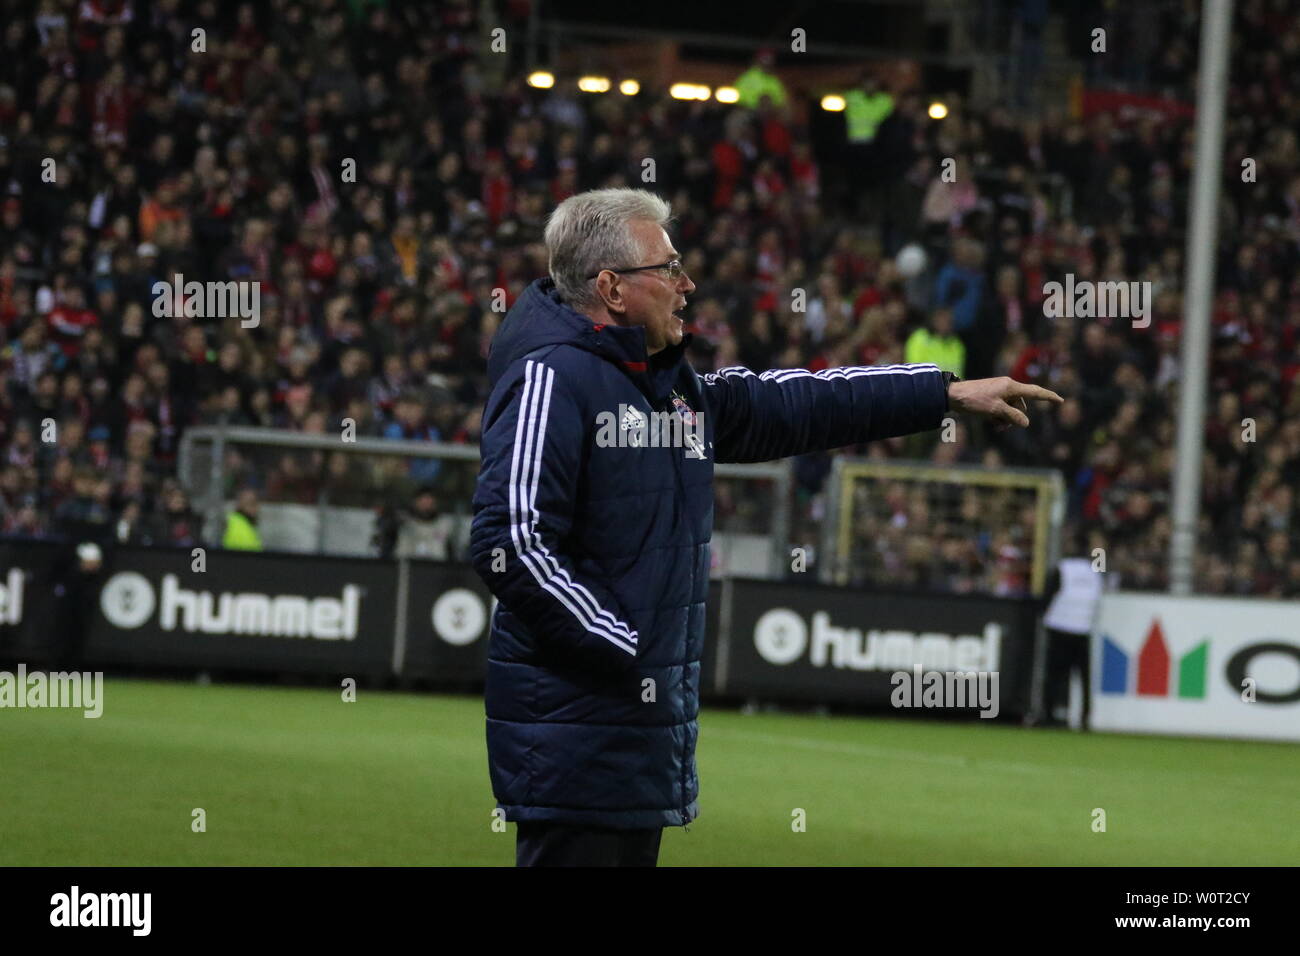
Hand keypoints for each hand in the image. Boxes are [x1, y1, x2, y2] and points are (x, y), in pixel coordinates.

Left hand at [948, 377, 1063, 428]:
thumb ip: (1013, 416)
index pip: (1035, 392)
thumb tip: (1026, 422)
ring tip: (995, 425)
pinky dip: (999, 417)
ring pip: (1011, 410)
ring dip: (1006, 420)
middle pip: (1021, 406)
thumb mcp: (996, 410)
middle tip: (1002, 426)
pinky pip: (1001, 410)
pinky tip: (990, 422)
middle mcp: (1007, 388)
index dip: (1048, 397)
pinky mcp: (991, 398)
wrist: (953, 396)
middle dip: (1015, 418)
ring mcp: (999, 393)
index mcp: (1011, 387)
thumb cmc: (975, 400)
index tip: (1060, 401)